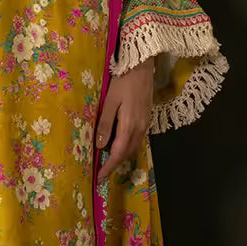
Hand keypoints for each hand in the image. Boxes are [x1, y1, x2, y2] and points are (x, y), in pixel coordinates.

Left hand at [95, 59, 154, 182]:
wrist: (142, 67)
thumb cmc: (122, 82)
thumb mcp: (110, 102)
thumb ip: (105, 124)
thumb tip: (100, 146)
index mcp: (129, 126)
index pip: (118, 154)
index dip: (109, 167)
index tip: (99, 178)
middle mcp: (140, 129)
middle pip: (127, 154)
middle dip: (115, 166)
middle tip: (102, 173)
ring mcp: (145, 125)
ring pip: (133, 148)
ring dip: (122, 158)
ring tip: (108, 162)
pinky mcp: (146, 120)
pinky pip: (137, 140)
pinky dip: (127, 148)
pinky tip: (119, 146)